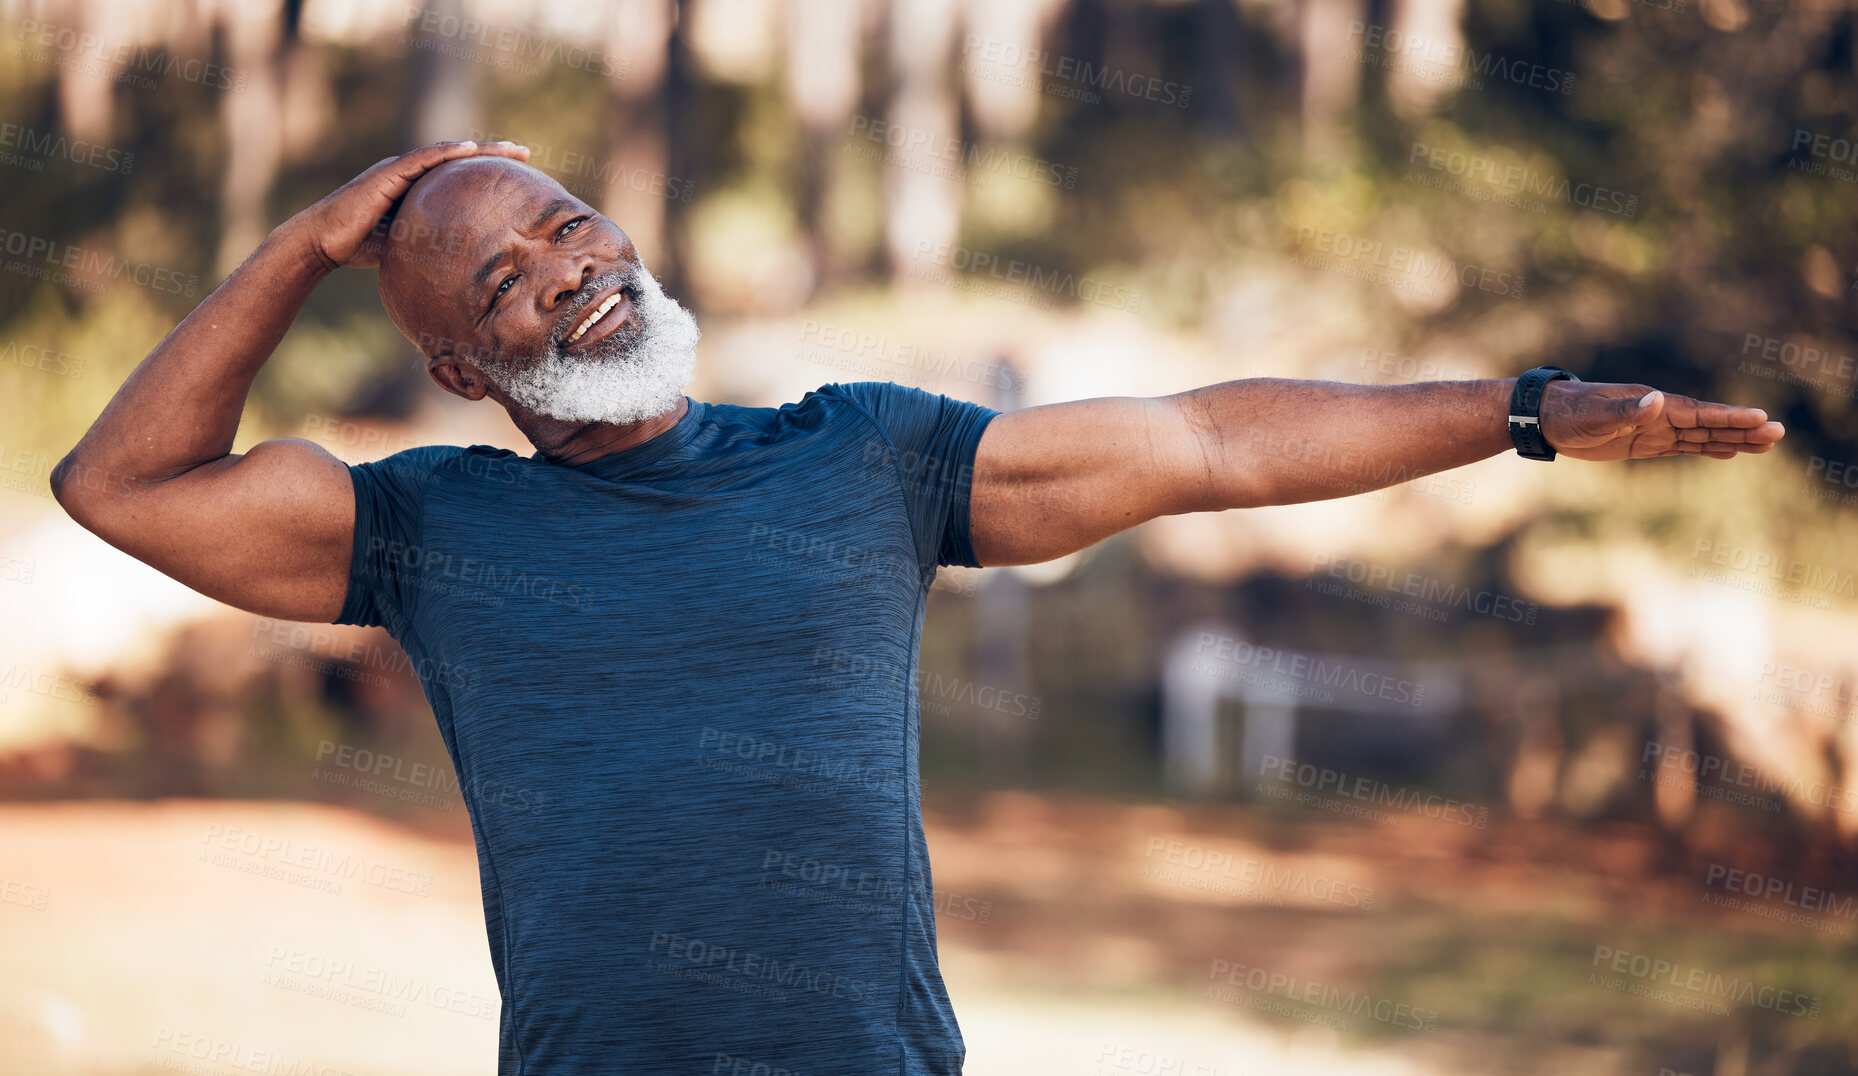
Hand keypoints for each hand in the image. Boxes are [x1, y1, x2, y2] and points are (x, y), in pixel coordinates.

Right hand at [282, 140, 530, 272]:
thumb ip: (429, 246)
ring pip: (445, 153)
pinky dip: (445, 152)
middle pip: (458, 159)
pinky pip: (421, 159)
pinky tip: (468, 148)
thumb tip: (461, 268)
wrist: (323, 243)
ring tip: (511, 148)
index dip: (486, 171)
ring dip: (479, 149)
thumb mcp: (406, 245)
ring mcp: (398, 170)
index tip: (518, 172)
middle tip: (526, 152)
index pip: (458, 175)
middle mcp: (409, 173)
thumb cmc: (359, 248)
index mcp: (415, 188)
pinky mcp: (386, 174)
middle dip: (493, 154)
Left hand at [1539, 381, 1785, 460]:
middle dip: (1742, 429)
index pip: (1699, 413)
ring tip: (1767, 443)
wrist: (1544, 417)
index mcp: (1652, 405)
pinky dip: (1707, 449)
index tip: (1760, 419)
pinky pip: (1683, 447)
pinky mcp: (1644, 444)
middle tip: (1779, 433)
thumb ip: (1626, 410)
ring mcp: (1654, 429)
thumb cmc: (1567, 414)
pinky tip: (1728, 452)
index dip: (1729, 417)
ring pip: (1701, 436)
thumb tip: (1656, 400)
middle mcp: (1659, 414)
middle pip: (1709, 424)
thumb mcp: (1594, 415)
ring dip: (1733, 439)